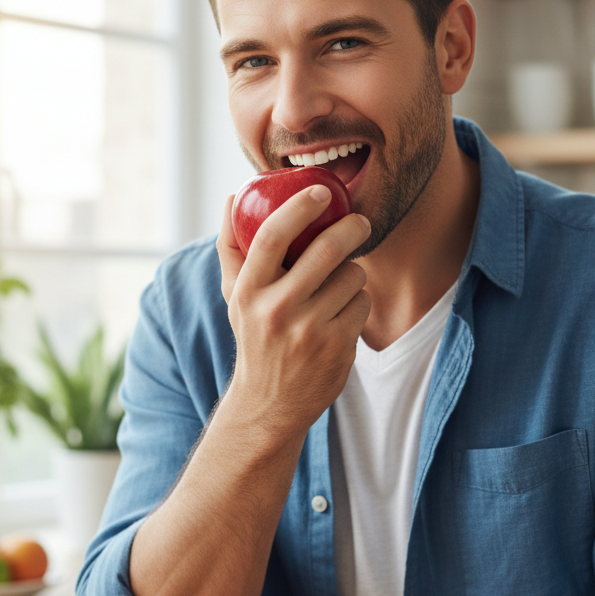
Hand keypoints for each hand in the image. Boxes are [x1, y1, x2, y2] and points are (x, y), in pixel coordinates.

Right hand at [216, 187, 371, 437]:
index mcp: (248, 292)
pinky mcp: (337, 347)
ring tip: (339, 285)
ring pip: (351, 276)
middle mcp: (276, 311)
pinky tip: (343, 313)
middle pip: (325, 251)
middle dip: (351, 228)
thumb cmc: (255, 337)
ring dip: (353, 273)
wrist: (269, 404)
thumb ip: (232, 247)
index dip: (298, 208)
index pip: (270, 237)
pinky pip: (362, 303)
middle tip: (360, 221)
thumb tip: (232, 197)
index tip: (321, 191)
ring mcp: (309, 331)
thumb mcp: (235, 297)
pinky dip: (358, 301)